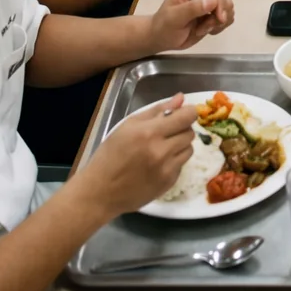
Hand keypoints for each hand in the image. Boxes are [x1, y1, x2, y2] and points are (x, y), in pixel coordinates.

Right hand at [80, 94, 200, 218]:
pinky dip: (174, 161)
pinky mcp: (168, 184)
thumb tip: (180, 98)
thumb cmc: (110, 154)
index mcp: (149, 132)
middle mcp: (162, 151)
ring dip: (180, 145)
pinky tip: (158, 163)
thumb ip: (157, 110)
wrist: (101, 192)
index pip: (186, 117)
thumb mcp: (128, 125)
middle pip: (189, 133)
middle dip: (182, 129)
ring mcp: (166, 170)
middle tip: (167, 132)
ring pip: (189, 149)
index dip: (189, 113)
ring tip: (162, 147)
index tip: (184, 113)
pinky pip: (181, 165)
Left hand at [148, 0, 234, 52]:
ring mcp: (208, 1)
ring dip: (219, 22)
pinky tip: (207, 30)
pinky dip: (220, 26)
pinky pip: (227, 17)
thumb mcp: (174, 18)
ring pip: (228, 7)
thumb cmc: (163, 27)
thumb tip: (212, 1)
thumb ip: (192, 9)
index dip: (221, 1)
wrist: (161, 39)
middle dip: (220, 14)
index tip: (220, 19)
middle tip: (206, 27)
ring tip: (202, 29)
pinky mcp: (213, 13)